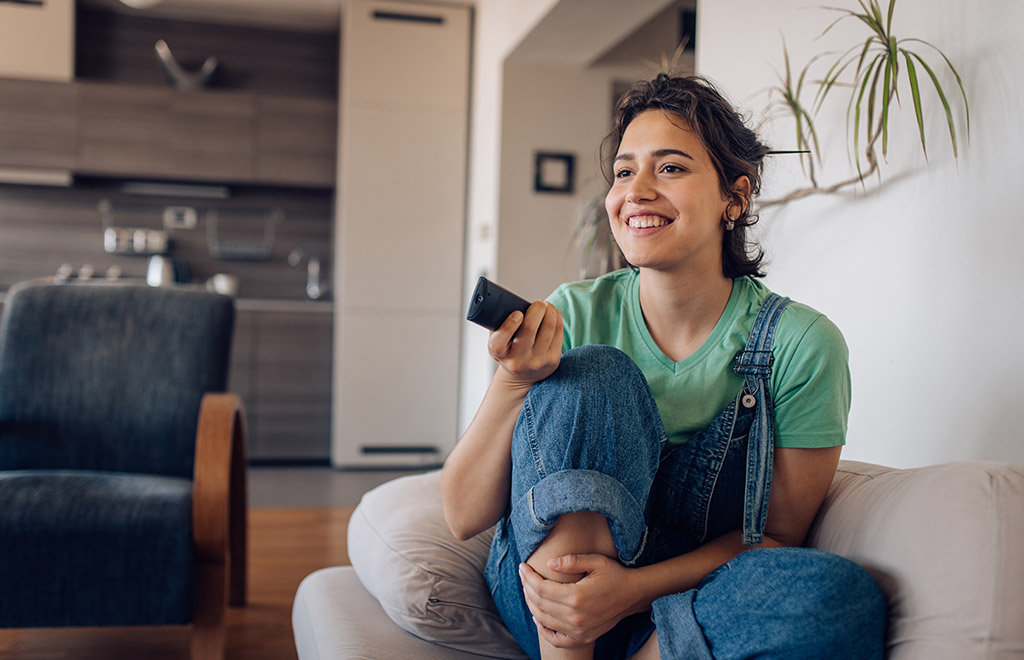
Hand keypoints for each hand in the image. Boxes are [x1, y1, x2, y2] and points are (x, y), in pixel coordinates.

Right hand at [488, 301, 561, 389]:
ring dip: (550, 311)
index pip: (500, 340)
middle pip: (530, 328)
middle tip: (538, 303)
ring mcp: (537, 361)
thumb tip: (508, 303)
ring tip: (546, 306)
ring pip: (548, 328)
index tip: (517, 313)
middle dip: (537, 309)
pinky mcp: (553, 360)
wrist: (522, 377)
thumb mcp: (497, 341)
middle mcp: (518, 360)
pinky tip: (553, 314)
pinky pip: (558, 333)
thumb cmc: (509, 351)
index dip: (509, 324)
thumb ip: (498, 324)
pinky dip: (557, 318)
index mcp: (499, 353)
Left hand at [519, 554, 641, 648]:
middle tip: (523, 575)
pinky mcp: (582, 637)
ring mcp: (579, 630)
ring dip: (532, 605)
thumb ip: (571, 561)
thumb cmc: (614, 574)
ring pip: (543, 620)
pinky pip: (556, 639)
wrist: (633, 595)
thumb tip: (549, 563)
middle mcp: (575, 616)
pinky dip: (543, 630)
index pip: (541, 588)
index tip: (522, 566)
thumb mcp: (595, 561)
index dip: (529, 577)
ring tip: (528, 591)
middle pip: (539, 603)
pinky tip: (538, 617)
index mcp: (576, 596)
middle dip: (527, 588)